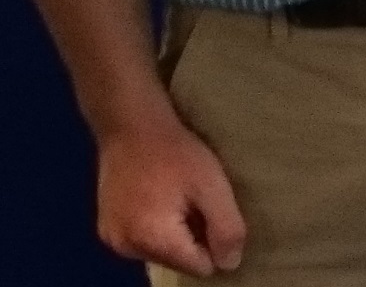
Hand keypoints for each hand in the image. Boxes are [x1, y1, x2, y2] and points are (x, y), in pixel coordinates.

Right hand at [96, 111, 246, 275]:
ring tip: (179, 197)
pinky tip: (160, 197)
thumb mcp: (212, 184)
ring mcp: (113, 240)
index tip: (218, 216)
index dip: (216, 245)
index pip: (198, 267)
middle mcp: (127, 249)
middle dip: (194, 239)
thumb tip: (230, 264)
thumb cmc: (176, 152)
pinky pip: (141, 241)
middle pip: (177, 261)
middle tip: (198, 201)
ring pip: (159, 253)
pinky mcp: (106, 229)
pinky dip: (154, 228)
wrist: (131, 126)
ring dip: (174, 234)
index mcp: (154, 240)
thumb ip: (226, 227)